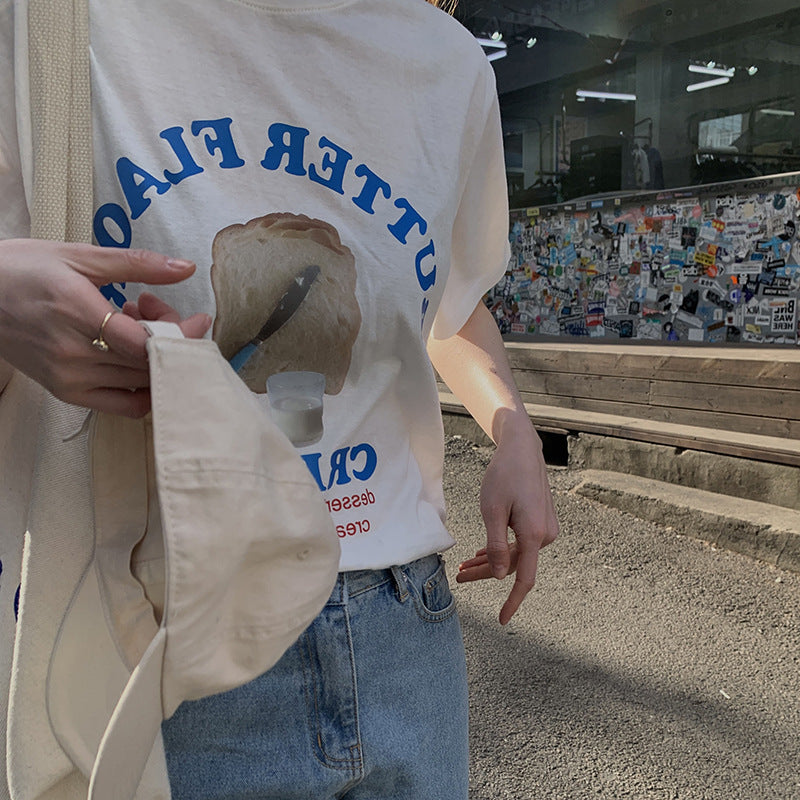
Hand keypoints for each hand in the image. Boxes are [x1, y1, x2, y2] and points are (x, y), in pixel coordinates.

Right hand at [0, 239, 210, 416]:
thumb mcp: (79, 256)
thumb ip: (137, 264)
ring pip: (140, 383)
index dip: (181, 334)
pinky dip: (143, 385)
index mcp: (75, 312)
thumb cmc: (23, 270)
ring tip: (140, 324)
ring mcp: (69, 378)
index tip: (199, 318)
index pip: (143, 341)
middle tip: (163, 310)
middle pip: (147, 362)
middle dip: (173, 338)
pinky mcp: (66, 393)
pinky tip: (135, 355)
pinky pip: (123, 404)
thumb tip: (185, 267)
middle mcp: (73, 353)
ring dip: (157, 357)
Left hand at [456, 424, 558, 624]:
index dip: (512, 602)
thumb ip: (496, 546)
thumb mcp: (492, 510)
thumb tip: (497, 576)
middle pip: (514, 566)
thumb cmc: (505, 475)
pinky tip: (481, 553)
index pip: (524, 578)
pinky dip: (500, 549)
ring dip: (491, 562)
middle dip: (485, 573)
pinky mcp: (542, 522)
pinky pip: (520, 544)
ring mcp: (546, 529)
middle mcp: (546, 535)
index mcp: (534, 534)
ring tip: (464, 566)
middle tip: (458, 576)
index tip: (502, 620)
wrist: (522, 449)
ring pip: (515, 555)